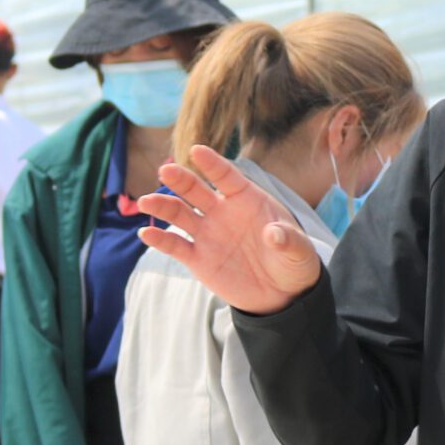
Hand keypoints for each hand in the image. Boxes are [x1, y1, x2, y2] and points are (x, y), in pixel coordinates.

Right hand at [137, 151, 321, 315]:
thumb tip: (274, 234)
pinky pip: (175, 245)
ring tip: (146, 202)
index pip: (227, 176)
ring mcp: (208, 233)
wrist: (281, 294)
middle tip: (166, 170)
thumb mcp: (298, 252)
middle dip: (181, 179)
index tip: (197, 150)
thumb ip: (288, 240)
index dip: (212, 163)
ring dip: (162, 206)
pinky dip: (160, 239)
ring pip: (179, 214)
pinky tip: (147, 233)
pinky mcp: (198, 258)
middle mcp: (222, 211)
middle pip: (196, 190)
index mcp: (247, 199)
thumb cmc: (292, 262)